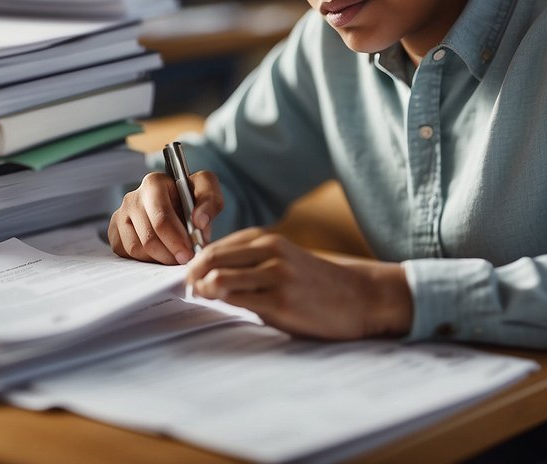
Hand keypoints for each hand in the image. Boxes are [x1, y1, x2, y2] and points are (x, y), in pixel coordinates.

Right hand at [107, 168, 222, 264]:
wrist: (175, 202)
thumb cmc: (190, 196)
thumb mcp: (207, 190)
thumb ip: (210, 201)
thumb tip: (199, 222)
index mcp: (153, 184)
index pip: (161, 219)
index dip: (176, 241)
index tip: (189, 255)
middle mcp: (132, 198)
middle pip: (148, 238)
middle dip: (169, 254)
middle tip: (184, 261)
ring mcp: (120, 215)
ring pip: (136, 249)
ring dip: (158, 258)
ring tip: (174, 255)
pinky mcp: (114, 231)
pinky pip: (126, 254)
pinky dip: (145, 259)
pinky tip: (159, 253)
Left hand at [186, 228, 412, 339]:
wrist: (359, 297)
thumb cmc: (316, 283)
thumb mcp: (283, 260)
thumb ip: (250, 264)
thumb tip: (207, 277)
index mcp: (268, 240)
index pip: (215, 246)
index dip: (194, 263)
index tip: (187, 277)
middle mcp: (270, 252)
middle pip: (211, 259)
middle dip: (192, 276)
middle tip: (188, 289)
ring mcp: (276, 276)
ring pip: (221, 278)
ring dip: (204, 290)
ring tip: (202, 298)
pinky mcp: (282, 302)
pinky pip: (240, 301)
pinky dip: (224, 303)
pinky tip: (223, 306)